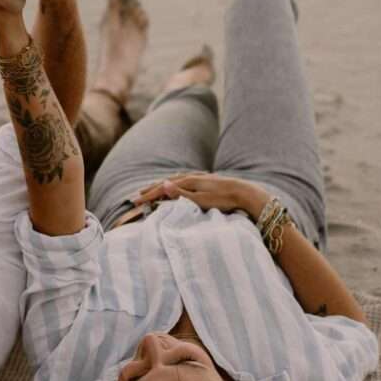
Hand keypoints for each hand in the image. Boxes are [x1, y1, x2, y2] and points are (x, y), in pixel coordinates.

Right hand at [134, 173, 269, 219]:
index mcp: (188, 182)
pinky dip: (173, 185)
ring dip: (161, 186)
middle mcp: (192, 178)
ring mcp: (199, 179)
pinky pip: (182, 182)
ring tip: (152, 190)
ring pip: (174, 181)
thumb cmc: (223, 199)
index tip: (135, 202)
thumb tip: (162, 185)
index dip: (148, 195)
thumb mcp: (201, 199)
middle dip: (151, 190)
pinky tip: (175, 187)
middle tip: (137, 196)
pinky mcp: (205, 182)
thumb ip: (181, 194)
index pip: (163, 188)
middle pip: (166, 183)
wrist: (244, 192)